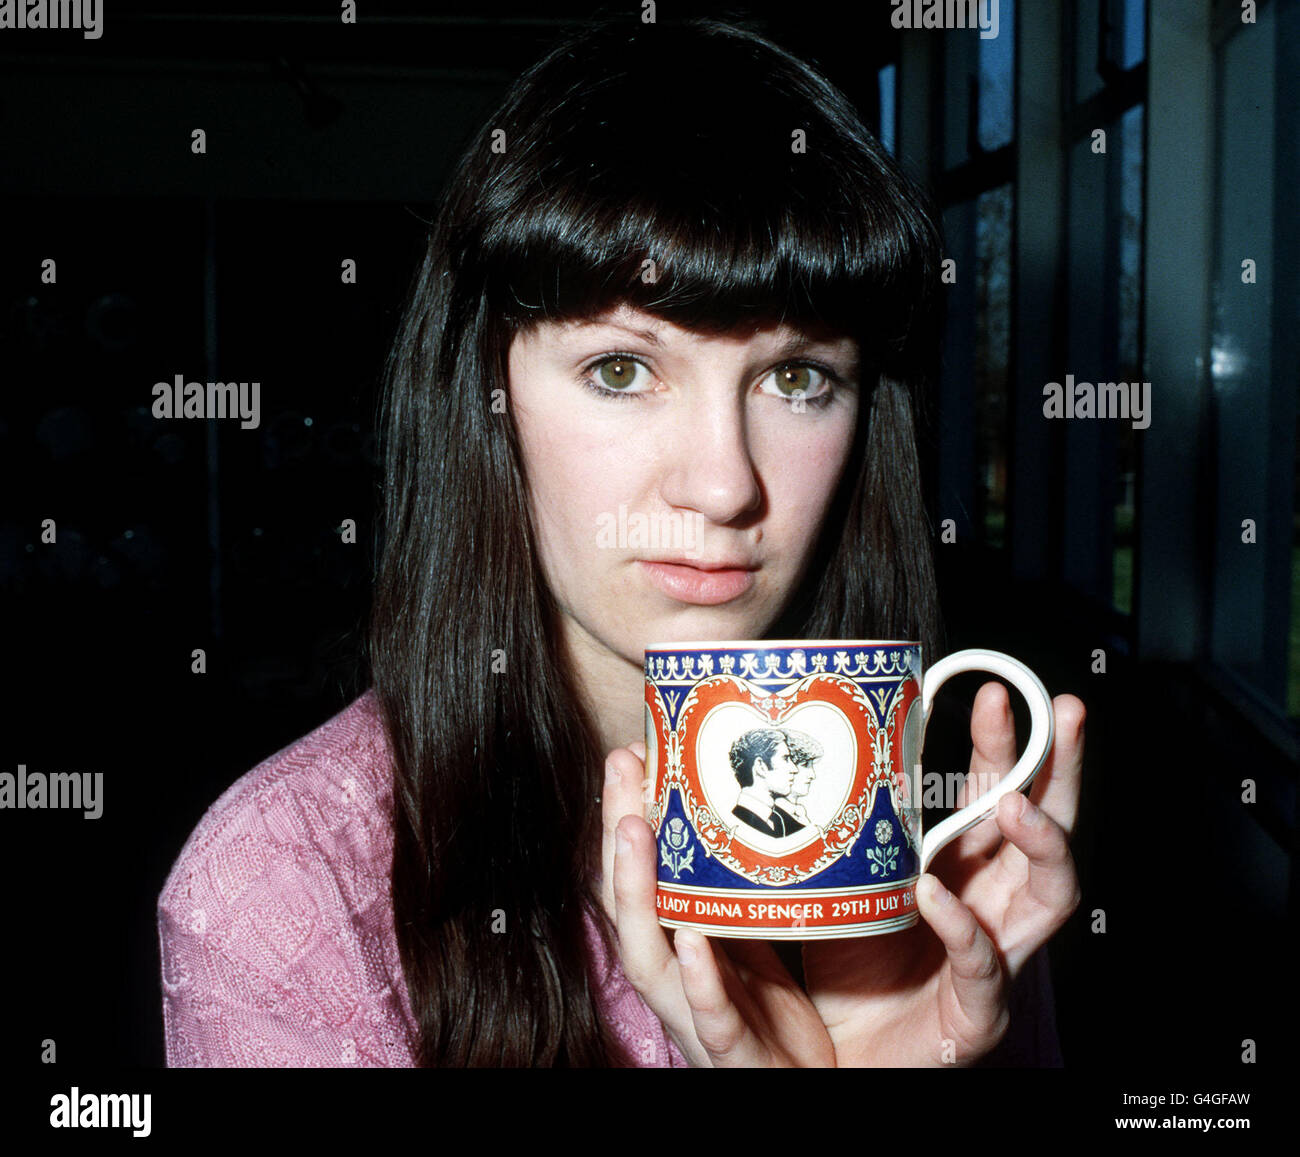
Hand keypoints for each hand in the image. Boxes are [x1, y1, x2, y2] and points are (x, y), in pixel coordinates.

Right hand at [599, 743, 835, 1066]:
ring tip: (634, 831)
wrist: (806, 1091)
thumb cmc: (774, 1021)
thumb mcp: (754, 942)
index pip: (639, 878)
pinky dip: (699, 981)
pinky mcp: (736, 1055)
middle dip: (618, 834)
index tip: (629, 754)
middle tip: (620, 765)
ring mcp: (698, 1018)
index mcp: (678, 948)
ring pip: (650, 958)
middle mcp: (675, 980)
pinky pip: (712, 1019)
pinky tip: (691, 940)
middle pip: (629, 904)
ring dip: (637, 892)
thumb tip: (747, 811)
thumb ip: (740, 891)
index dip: (626, 817)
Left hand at [803, 685, 1084, 1065]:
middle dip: (1061, 768)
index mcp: (962, 867)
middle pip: (1049, 829)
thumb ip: (850, 827)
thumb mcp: (848, 877)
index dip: (1002, 744)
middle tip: (1064, 711)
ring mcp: (995, 958)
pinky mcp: (976, 1014)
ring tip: (1014, 804)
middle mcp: (992, 905)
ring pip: (1051, 895)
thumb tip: (818, 750)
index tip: (993, 689)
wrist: (839, 1050)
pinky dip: (962, 927)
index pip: (995, 795)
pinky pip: (984, 966)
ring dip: (1042, 842)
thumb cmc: (847, 961)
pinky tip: (933, 893)